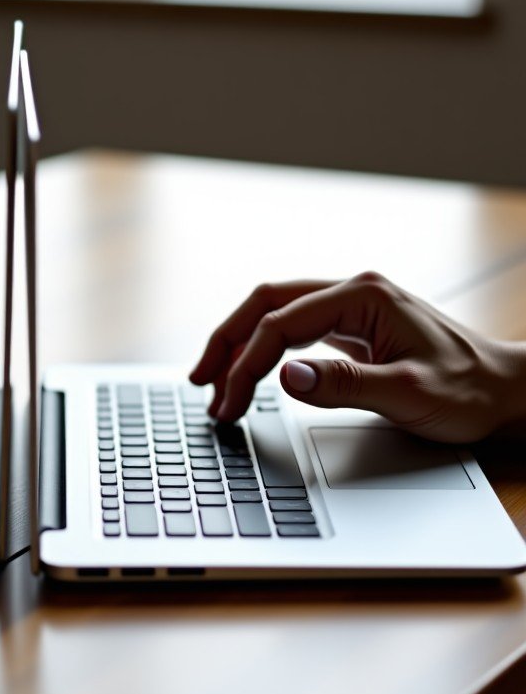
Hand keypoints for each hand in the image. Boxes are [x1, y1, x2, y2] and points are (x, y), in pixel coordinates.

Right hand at [189, 271, 525, 442]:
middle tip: (200, 383)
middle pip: (265, 303)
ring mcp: (349, 307)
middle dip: (227, 342)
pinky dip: (261, 351)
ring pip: (273, 313)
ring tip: (214, 384)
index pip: (280, 323)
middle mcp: (351, 292)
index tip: (230, 401)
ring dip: (239, 345)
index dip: (247, 362)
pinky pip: (290, 330)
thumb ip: (345, 384)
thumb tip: (285, 376)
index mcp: (362, 295)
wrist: (506, 392)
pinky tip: (249, 373)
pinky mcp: (350, 328)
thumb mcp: (409, 393)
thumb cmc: (468, 391)